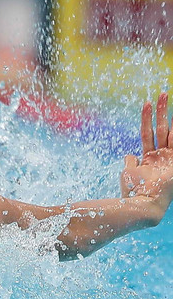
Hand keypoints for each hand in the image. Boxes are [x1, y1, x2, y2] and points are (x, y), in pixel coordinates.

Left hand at [121, 93, 172, 215]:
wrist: (142, 205)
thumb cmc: (133, 192)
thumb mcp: (129, 173)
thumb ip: (131, 162)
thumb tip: (129, 155)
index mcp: (150, 159)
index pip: (148, 133)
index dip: (147, 119)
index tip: (146, 103)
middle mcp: (162, 156)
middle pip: (161, 128)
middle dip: (161, 110)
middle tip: (162, 93)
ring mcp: (168, 158)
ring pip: (167, 130)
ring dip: (165, 113)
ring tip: (164, 95)